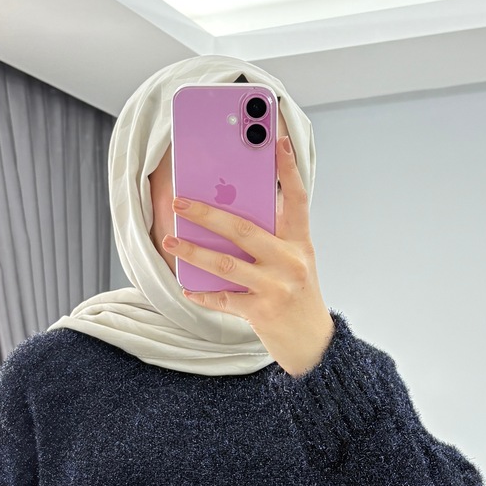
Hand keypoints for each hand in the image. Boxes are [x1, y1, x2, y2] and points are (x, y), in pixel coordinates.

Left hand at [162, 132, 334, 376]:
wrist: (314, 346)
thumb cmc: (298, 296)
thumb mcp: (295, 262)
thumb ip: (272, 237)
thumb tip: (229, 212)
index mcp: (301, 243)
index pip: (296, 198)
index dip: (288, 167)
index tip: (276, 138)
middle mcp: (291, 261)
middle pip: (244, 229)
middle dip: (208, 213)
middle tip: (179, 202)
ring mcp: (277, 287)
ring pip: (226, 263)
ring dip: (194, 251)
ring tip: (171, 241)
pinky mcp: (262, 312)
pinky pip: (223, 298)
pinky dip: (203, 293)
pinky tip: (187, 286)